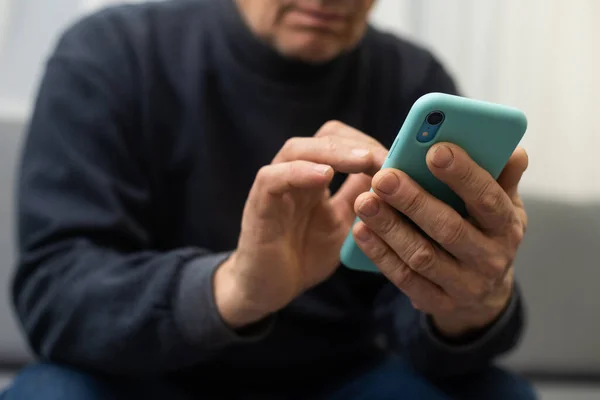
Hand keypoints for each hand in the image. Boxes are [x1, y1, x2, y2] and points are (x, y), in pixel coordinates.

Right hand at [215, 121, 387, 327]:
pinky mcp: (259, 205)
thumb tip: (392, 177)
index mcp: (316, 177)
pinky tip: (325, 176)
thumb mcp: (345, 225)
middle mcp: (294, 174)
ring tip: (363, 161)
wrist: (269, 289)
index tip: (397, 159)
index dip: (368, 144)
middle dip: (357, 144)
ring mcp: (274, 187)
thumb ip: (360, 199)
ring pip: (297, 150)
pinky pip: (273, 178)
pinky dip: (299, 172)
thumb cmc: (305, 255)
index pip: (341, 141)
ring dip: (333, 152)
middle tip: (384, 158)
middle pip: (323, 137)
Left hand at [352, 143, 527, 337]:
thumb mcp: (504, 207)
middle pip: (449, 229)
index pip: (488, 199)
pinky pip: (405, 278)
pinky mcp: (437, 303)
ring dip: (390, 227)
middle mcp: (490, 259)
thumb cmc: (488, 234)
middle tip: (384, 177)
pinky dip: (380, 254)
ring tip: (365, 201)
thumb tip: (515, 151)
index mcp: (507, 227)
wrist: (485, 297)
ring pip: (422, 256)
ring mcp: (464, 286)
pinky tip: (362, 230)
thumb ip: (503, 178)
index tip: (435, 150)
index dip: (463, 174)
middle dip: (414, 201)